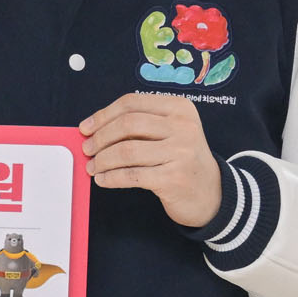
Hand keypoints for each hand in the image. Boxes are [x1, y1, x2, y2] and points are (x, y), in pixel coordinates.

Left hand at [80, 93, 222, 227]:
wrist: (211, 193)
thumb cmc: (181, 160)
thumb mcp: (169, 133)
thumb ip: (139, 126)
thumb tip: (93, 129)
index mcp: (179, 108)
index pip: (132, 103)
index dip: (103, 115)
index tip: (85, 128)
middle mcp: (183, 127)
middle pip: (128, 124)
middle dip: (100, 137)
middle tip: (87, 149)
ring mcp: (180, 152)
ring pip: (127, 150)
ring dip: (103, 160)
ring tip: (93, 167)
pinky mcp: (174, 178)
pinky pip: (132, 175)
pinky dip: (111, 177)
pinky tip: (103, 179)